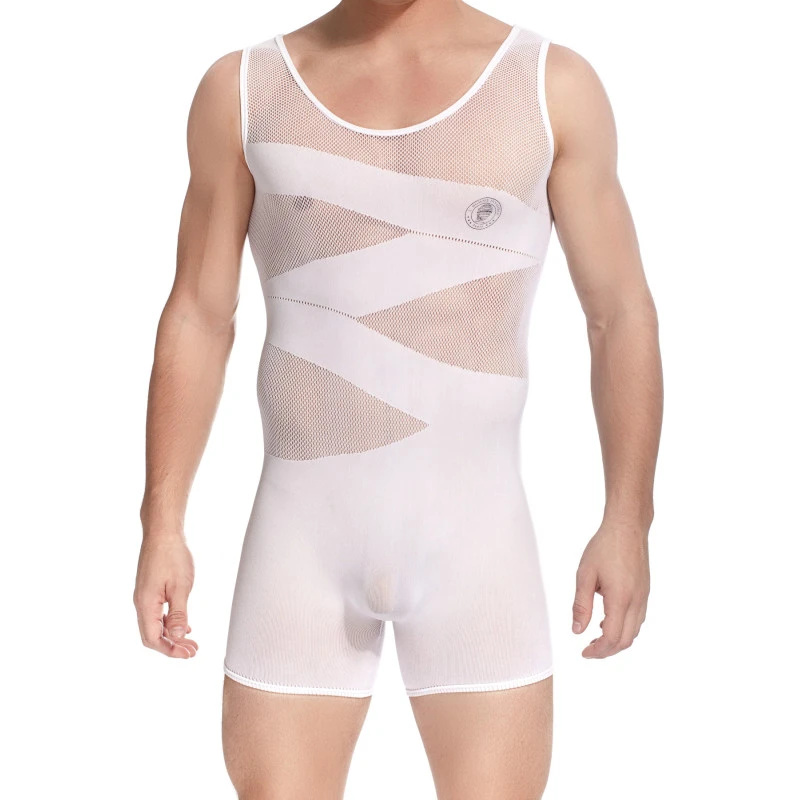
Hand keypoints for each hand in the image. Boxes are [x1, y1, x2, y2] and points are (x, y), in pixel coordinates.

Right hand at [134, 532, 197, 657]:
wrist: (162, 532)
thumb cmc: (172, 556)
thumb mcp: (181, 587)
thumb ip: (178, 614)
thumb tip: (175, 639)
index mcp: (146, 604)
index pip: (152, 639)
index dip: (170, 650)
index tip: (188, 654)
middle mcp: (141, 603)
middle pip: (152, 635)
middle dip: (171, 646)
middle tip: (192, 651)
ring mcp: (144, 596)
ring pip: (154, 625)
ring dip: (171, 635)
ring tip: (191, 642)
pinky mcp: (149, 590)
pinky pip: (157, 613)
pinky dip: (169, 623)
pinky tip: (183, 625)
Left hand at [572, 520, 649, 657]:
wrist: (627, 527)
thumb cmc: (605, 546)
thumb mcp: (585, 575)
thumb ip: (581, 605)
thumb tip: (577, 630)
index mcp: (620, 599)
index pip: (612, 638)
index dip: (598, 651)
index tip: (584, 652)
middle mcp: (637, 601)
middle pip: (626, 640)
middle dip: (607, 650)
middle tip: (589, 649)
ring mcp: (644, 597)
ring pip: (635, 631)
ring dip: (617, 640)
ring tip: (596, 637)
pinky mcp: (645, 591)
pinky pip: (638, 619)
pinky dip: (625, 627)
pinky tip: (609, 620)